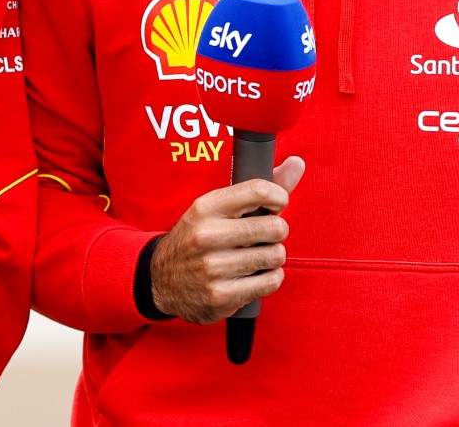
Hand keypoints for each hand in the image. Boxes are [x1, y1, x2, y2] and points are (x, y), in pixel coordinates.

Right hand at [150, 156, 305, 323]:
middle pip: (275, 227)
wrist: (160, 280)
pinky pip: (270, 282)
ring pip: (275, 256)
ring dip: (273, 257)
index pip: (259, 190)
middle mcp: (208, 236)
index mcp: (206, 207)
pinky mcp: (221, 296)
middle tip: (265, 236)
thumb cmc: (198, 238)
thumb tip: (297, 163)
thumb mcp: (216, 208)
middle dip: (277, 232)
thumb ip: (259, 189)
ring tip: (258, 256)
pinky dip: (270, 278)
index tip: (277, 205)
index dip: (279, 197)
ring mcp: (213, 268)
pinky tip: (255, 274)